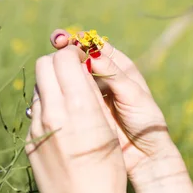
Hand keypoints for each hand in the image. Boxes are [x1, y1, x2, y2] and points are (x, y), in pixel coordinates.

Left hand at [25, 45, 133, 192]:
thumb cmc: (108, 168)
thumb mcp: (107, 125)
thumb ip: (91, 95)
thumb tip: (80, 70)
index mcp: (78, 106)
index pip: (64, 58)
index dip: (74, 54)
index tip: (82, 59)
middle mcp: (53, 113)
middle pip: (43, 65)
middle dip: (58, 63)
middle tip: (73, 73)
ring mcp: (37, 128)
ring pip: (37, 87)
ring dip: (51, 84)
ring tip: (70, 100)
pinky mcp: (30, 142)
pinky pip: (35, 111)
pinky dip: (47, 106)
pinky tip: (63, 122)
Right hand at [48, 29, 173, 176]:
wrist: (145, 154)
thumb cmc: (146, 121)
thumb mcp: (133, 95)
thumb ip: (113, 75)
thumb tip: (92, 54)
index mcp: (119, 67)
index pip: (96, 46)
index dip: (81, 40)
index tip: (68, 38)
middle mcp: (103, 77)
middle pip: (79, 58)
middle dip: (65, 50)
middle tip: (55, 44)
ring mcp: (91, 94)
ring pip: (70, 76)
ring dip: (58, 70)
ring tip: (49, 64)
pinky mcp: (82, 111)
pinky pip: (67, 96)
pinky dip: (56, 91)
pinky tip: (46, 89)